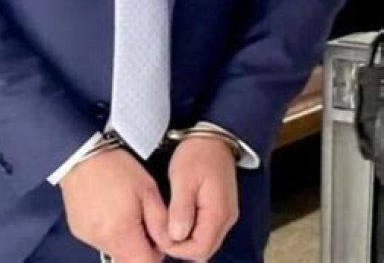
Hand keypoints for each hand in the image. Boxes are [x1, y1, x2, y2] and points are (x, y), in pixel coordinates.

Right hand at [60, 148, 168, 261]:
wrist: (81, 151)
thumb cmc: (116, 167)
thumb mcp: (148, 189)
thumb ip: (161, 221)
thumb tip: (167, 242)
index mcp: (122, 234)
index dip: (156, 254)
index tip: (156, 235)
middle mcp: (102, 241)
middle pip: (128, 260)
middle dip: (139, 246)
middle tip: (140, 218)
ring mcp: (87, 237)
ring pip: (113, 249)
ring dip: (122, 237)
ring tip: (121, 208)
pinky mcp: (77, 229)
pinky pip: (99, 238)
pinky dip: (107, 229)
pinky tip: (107, 206)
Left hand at [164, 136, 238, 260]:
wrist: (214, 137)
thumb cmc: (198, 153)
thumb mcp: (183, 178)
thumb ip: (181, 209)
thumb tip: (175, 236)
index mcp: (218, 213)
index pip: (200, 249)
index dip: (178, 249)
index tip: (160, 239)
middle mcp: (226, 219)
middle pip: (205, 249)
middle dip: (181, 247)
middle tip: (161, 234)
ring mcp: (225, 214)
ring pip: (206, 241)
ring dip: (187, 240)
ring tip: (167, 227)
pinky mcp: (221, 208)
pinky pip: (207, 230)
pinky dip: (193, 231)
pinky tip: (179, 221)